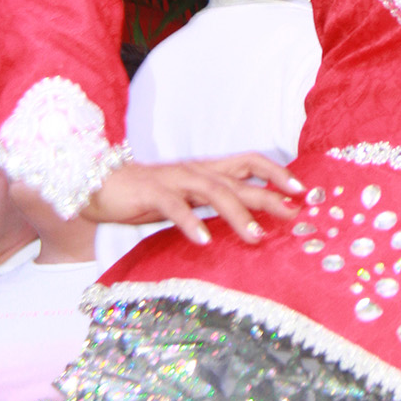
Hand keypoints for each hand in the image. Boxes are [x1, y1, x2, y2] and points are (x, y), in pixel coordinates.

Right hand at [79, 155, 301, 245]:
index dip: (276, 172)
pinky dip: (190, 222)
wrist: (99, 183)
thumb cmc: (145, 194)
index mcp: (207, 170)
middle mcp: (196, 171)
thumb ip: (212, 203)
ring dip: (237, 213)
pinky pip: (174, 207)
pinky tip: (203, 239)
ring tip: (256, 236)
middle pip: (240, 179)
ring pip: (214, 191)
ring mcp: (175, 180)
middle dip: (269, 196)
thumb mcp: (187, 197)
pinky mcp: (151, 193)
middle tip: (294, 215)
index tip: (302, 189)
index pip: (250, 161)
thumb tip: (246, 217)